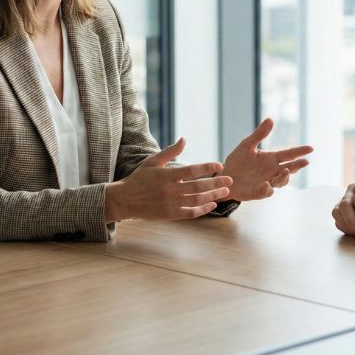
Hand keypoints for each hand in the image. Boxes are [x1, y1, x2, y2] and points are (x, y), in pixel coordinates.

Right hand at [104, 138, 232, 221]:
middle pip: (198, 186)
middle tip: (230, 180)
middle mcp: (170, 190)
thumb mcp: (152, 162)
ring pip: (196, 200)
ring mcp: (170, 203)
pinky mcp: (170, 215)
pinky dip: (202, 210)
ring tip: (226, 192)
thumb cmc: (139, 178)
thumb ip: (170, 152)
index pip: (192, 170)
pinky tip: (212, 205)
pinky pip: (190, 213)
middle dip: (216, 183)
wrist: (125, 200)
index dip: (207, 167)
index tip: (220, 164)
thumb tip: (184, 139)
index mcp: (166, 175)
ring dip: (213, 196)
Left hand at [221, 118, 312, 200]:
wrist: (224, 177)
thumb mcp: (246, 145)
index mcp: (271, 158)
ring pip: (282, 182)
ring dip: (284, 177)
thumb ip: (259, 135)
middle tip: (305, 161)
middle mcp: (272, 171)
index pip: (289, 154)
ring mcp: (267, 182)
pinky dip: (268, 189)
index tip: (311, 148)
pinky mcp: (259, 192)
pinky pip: (267, 192)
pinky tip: (266, 184)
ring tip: (285, 171)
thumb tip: (271, 119)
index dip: (300, 152)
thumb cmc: (237, 161)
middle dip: (298, 165)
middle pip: (290, 168)